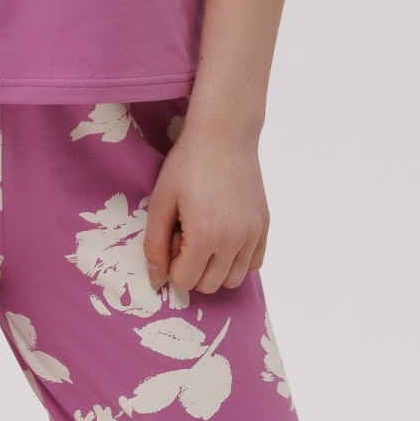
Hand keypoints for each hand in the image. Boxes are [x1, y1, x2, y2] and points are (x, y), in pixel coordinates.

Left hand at [143, 122, 269, 295]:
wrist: (225, 134)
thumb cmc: (187, 164)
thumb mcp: (161, 202)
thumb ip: (155, 245)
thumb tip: (157, 280)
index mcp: (205, 236)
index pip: (185, 281)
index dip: (172, 264)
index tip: (172, 236)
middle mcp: (234, 241)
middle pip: (209, 285)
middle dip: (193, 268)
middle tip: (187, 235)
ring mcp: (253, 234)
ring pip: (234, 279)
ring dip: (216, 268)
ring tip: (206, 237)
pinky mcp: (264, 225)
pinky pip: (254, 263)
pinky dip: (238, 259)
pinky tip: (225, 236)